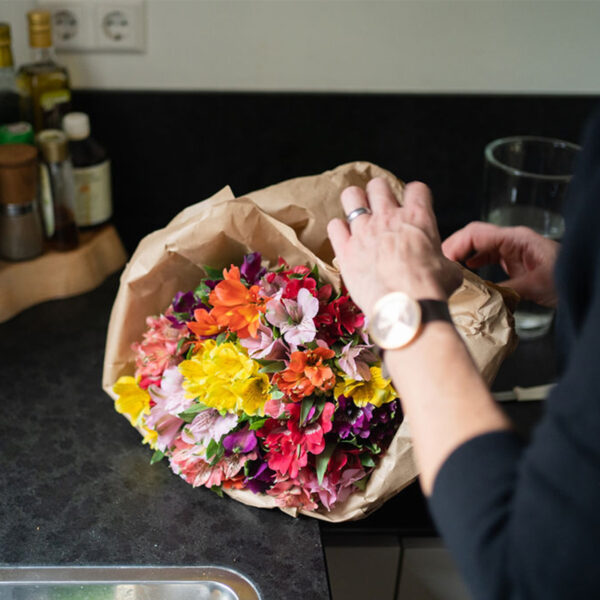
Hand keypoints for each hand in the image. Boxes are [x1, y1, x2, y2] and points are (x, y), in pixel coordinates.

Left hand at [327, 178, 462, 317]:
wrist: (405, 308)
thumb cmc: (429, 291)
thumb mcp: (449, 270)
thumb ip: (441, 259)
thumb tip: (443, 267)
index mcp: (418, 218)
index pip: (416, 189)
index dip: (415, 196)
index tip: (413, 206)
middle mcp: (388, 218)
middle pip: (379, 185)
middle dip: (380, 194)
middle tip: (381, 209)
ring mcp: (364, 232)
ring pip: (351, 196)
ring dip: (355, 202)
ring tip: (358, 215)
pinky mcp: (346, 250)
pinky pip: (334, 226)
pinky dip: (339, 229)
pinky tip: (345, 238)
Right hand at [442, 222, 559, 307]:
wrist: (585, 280)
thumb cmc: (569, 276)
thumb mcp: (537, 284)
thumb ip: (508, 287)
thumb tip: (480, 293)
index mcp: (515, 239)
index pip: (476, 234)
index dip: (455, 245)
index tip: (442, 261)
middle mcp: (510, 240)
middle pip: (472, 236)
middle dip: (452, 248)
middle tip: (437, 265)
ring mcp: (510, 249)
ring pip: (476, 246)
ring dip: (460, 256)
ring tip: (446, 270)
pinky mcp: (511, 260)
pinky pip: (485, 257)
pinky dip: (471, 263)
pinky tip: (465, 273)